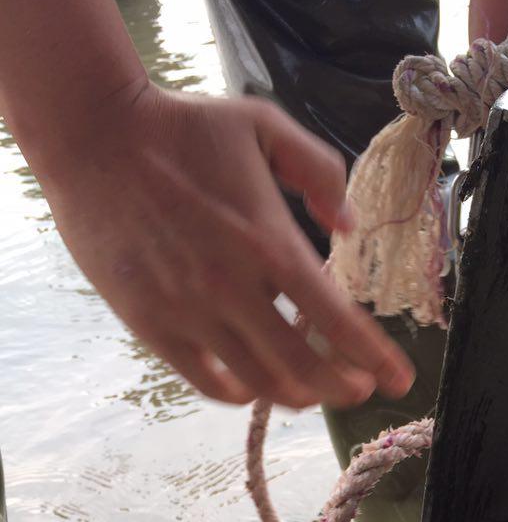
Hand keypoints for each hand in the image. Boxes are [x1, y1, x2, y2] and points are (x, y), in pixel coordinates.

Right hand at [39, 83, 414, 408]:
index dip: (375, 357)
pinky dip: (239, 395)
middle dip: (342, 387)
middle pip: (304, 367)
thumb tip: (348, 227)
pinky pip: (205, 382)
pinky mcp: (151, 324)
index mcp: (269, 241)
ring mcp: (189, 311)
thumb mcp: (264, 126)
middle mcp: (232, 287)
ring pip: (258, 383)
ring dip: (297, 395)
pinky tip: (255, 389)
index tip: (401, 380)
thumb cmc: (183, 128)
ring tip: (313, 391)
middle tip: (358, 390)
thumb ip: (319, 171)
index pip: (336, 319)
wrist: (93, 135)